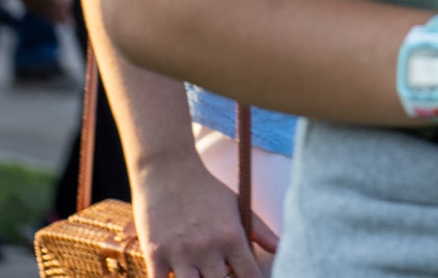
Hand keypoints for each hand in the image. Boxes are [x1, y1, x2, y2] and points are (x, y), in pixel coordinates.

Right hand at [131, 148, 275, 277]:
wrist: (167, 170)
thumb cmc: (206, 189)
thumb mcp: (237, 205)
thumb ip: (260, 230)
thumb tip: (282, 248)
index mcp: (232, 236)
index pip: (250, 276)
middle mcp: (208, 247)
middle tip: (221, 275)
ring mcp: (180, 253)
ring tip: (200, 274)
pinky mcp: (155, 254)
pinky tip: (177, 276)